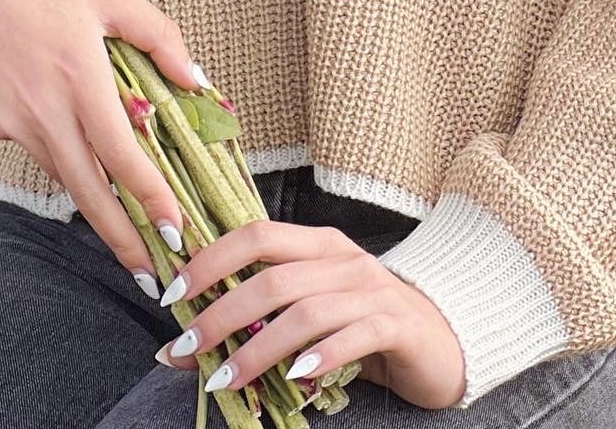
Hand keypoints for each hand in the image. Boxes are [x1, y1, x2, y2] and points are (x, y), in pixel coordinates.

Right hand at [0, 0, 203, 279]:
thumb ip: (157, 34)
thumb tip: (197, 80)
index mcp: (77, 74)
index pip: (121, 153)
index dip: (150, 196)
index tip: (177, 229)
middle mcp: (42, 109)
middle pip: (89, 192)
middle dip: (124, 240)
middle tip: (154, 274)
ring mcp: (12, 122)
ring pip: (64, 175)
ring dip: (95, 205)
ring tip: (128, 231)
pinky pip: (37, 150)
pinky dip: (63, 158)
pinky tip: (77, 150)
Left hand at [154, 216, 467, 408]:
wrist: (443, 340)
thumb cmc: (365, 325)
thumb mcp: (309, 318)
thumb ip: (256, 325)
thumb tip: (179, 350)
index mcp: (318, 244)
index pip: (256, 236)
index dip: (211, 261)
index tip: (172, 295)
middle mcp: (343, 259)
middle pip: (273, 278)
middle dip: (223, 313)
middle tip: (188, 348)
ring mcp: (372, 289)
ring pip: (306, 311)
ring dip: (259, 347)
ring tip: (226, 378)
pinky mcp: (397, 324)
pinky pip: (354, 335)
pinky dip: (321, 356)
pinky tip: (296, 379)